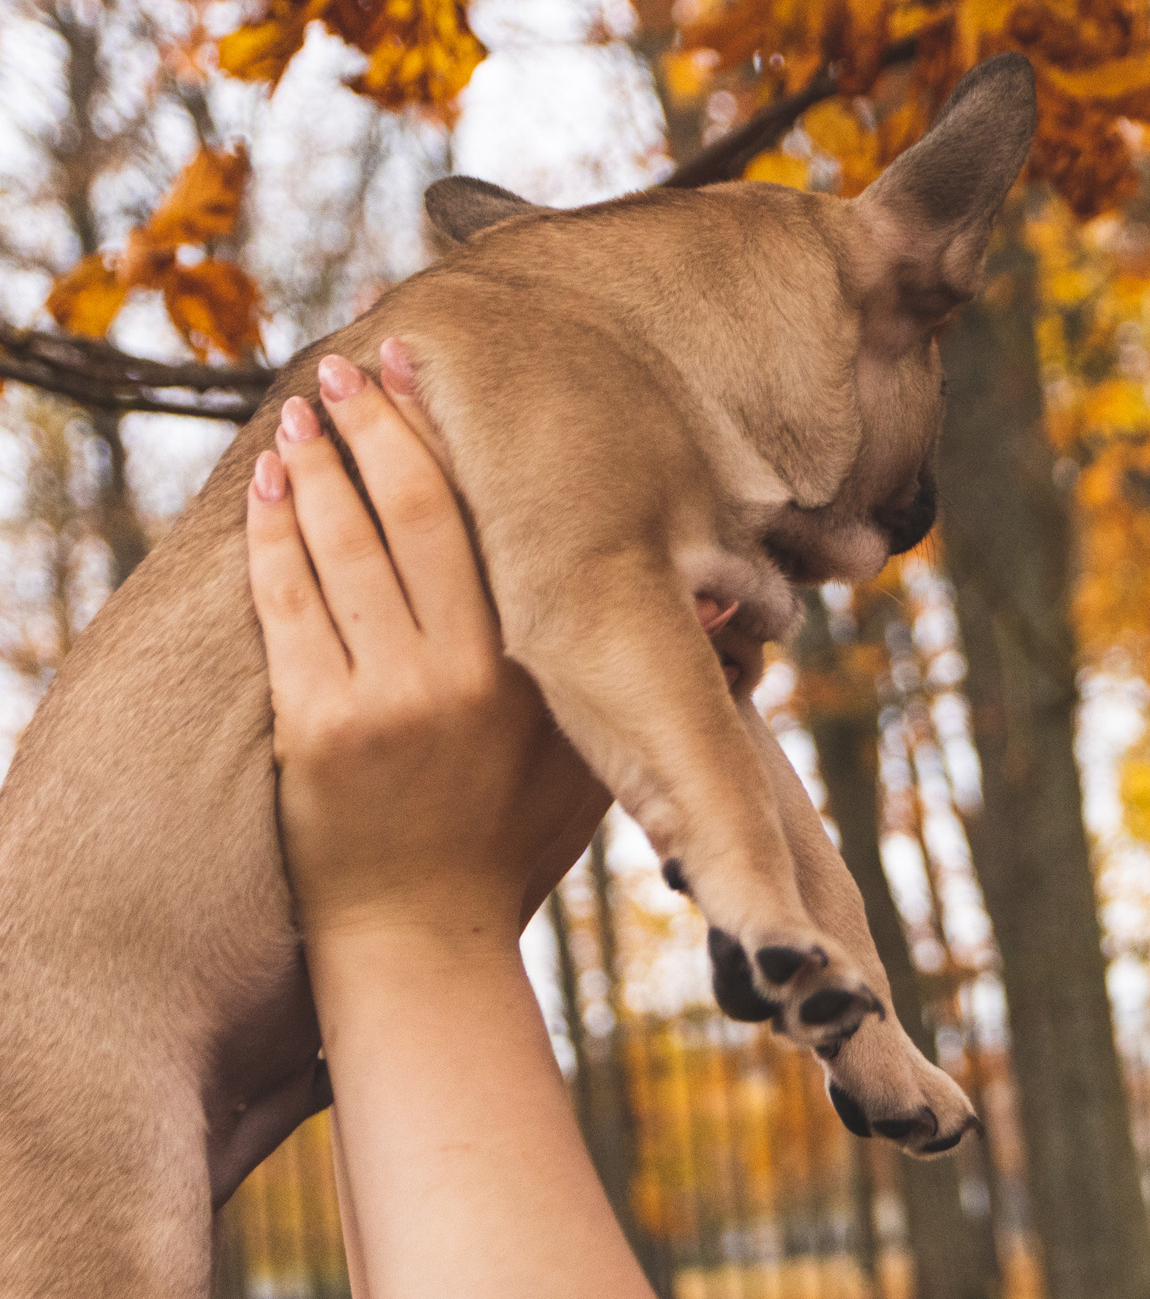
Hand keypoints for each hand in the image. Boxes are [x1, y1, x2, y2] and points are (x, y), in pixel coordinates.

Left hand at [246, 342, 608, 953]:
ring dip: (322, 465)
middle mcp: (465, 678)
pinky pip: (288, 606)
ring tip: (309, 404)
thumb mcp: (600, 762)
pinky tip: (273, 482)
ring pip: (344, 549)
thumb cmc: (514, 842)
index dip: (454, 440)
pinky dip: (276, 535)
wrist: (425, 938)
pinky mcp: (316, 730)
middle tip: (362, 361)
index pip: (491, 527)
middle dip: (384, 428)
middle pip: (418, 516)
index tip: (431, 372)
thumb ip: (655, 682)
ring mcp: (383, 702)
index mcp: (536, 675)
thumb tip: (729, 611)